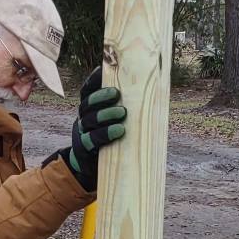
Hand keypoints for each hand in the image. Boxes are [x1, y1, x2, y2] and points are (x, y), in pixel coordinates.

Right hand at [57, 67, 126, 191]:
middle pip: (87, 103)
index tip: (104, 71)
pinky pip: (91, 140)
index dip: (94, 80)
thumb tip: (157, 92)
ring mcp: (81, 134)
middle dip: (101, 97)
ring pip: (89, 120)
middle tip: (117, 93)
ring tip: (123, 113)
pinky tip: (119, 131)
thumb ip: (128, 108)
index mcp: (89, 107)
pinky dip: (105, 134)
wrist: (93, 168)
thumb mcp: (117, 121)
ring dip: (105, 114)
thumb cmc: (113, 139)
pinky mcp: (84, 149)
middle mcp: (83, 118)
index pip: (87, 89)